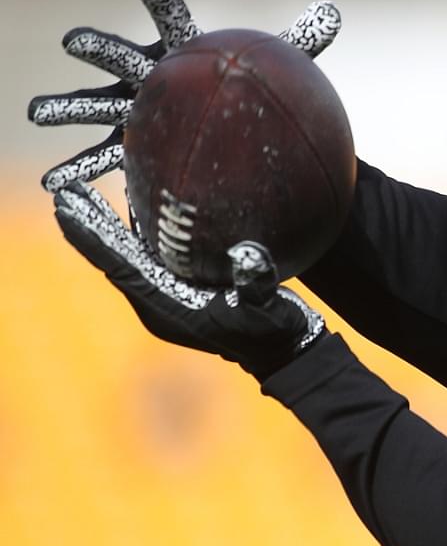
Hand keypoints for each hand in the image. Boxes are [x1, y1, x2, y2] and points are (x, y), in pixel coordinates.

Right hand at [28, 0, 341, 190]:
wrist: (220, 122)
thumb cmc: (241, 90)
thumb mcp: (274, 70)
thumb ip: (300, 43)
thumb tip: (334, 12)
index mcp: (181, 53)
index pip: (174, 22)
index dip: (164, 3)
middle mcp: (148, 75)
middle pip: (122, 58)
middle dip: (100, 49)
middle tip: (76, 40)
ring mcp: (130, 108)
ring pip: (94, 105)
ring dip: (67, 107)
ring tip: (38, 112)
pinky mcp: (125, 142)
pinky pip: (100, 157)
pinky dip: (76, 168)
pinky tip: (55, 185)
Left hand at [53, 180, 326, 378]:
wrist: (282, 353)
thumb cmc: (273, 333)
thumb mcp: (268, 308)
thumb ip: (255, 284)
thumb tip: (249, 255)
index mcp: (166, 308)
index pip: (119, 266)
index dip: (92, 237)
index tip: (66, 207)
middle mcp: (157, 304)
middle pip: (114, 259)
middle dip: (90, 226)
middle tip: (64, 193)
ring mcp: (166, 299)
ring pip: (126, 259)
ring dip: (105, 229)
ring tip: (84, 196)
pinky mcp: (178, 292)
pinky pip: (145, 259)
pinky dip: (133, 236)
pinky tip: (132, 211)